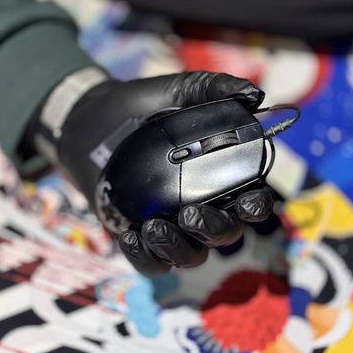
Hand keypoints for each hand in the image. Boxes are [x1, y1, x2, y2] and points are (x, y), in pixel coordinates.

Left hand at [38, 71, 274, 274]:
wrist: (95, 117)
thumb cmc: (147, 105)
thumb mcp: (182, 90)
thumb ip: (217, 89)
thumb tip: (254, 95)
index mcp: (223, 178)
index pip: (252, 201)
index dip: (256, 207)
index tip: (248, 203)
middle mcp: (204, 206)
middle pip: (224, 234)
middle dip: (213, 229)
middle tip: (190, 214)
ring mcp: (172, 225)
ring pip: (190, 255)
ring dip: (178, 248)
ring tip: (154, 227)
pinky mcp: (139, 236)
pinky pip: (150, 262)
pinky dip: (144, 256)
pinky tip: (131, 236)